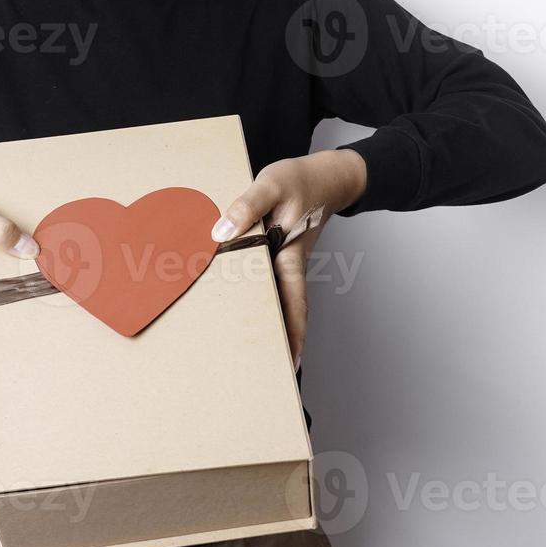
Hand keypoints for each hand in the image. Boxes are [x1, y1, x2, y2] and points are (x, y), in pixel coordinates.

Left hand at [210, 149, 365, 370]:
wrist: (326, 175)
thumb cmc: (301, 180)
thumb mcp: (271, 185)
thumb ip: (246, 207)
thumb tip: (219, 234)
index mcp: (291, 256)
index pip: (293, 304)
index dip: (292, 334)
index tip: (289, 363)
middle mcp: (289, 265)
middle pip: (284, 311)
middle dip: (275, 340)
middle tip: (262, 371)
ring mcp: (284, 262)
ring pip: (275, 298)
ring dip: (266, 320)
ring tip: (247, 349)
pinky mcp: (277, 253)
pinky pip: (266, 280)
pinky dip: (256, 293)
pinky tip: (240, 301)